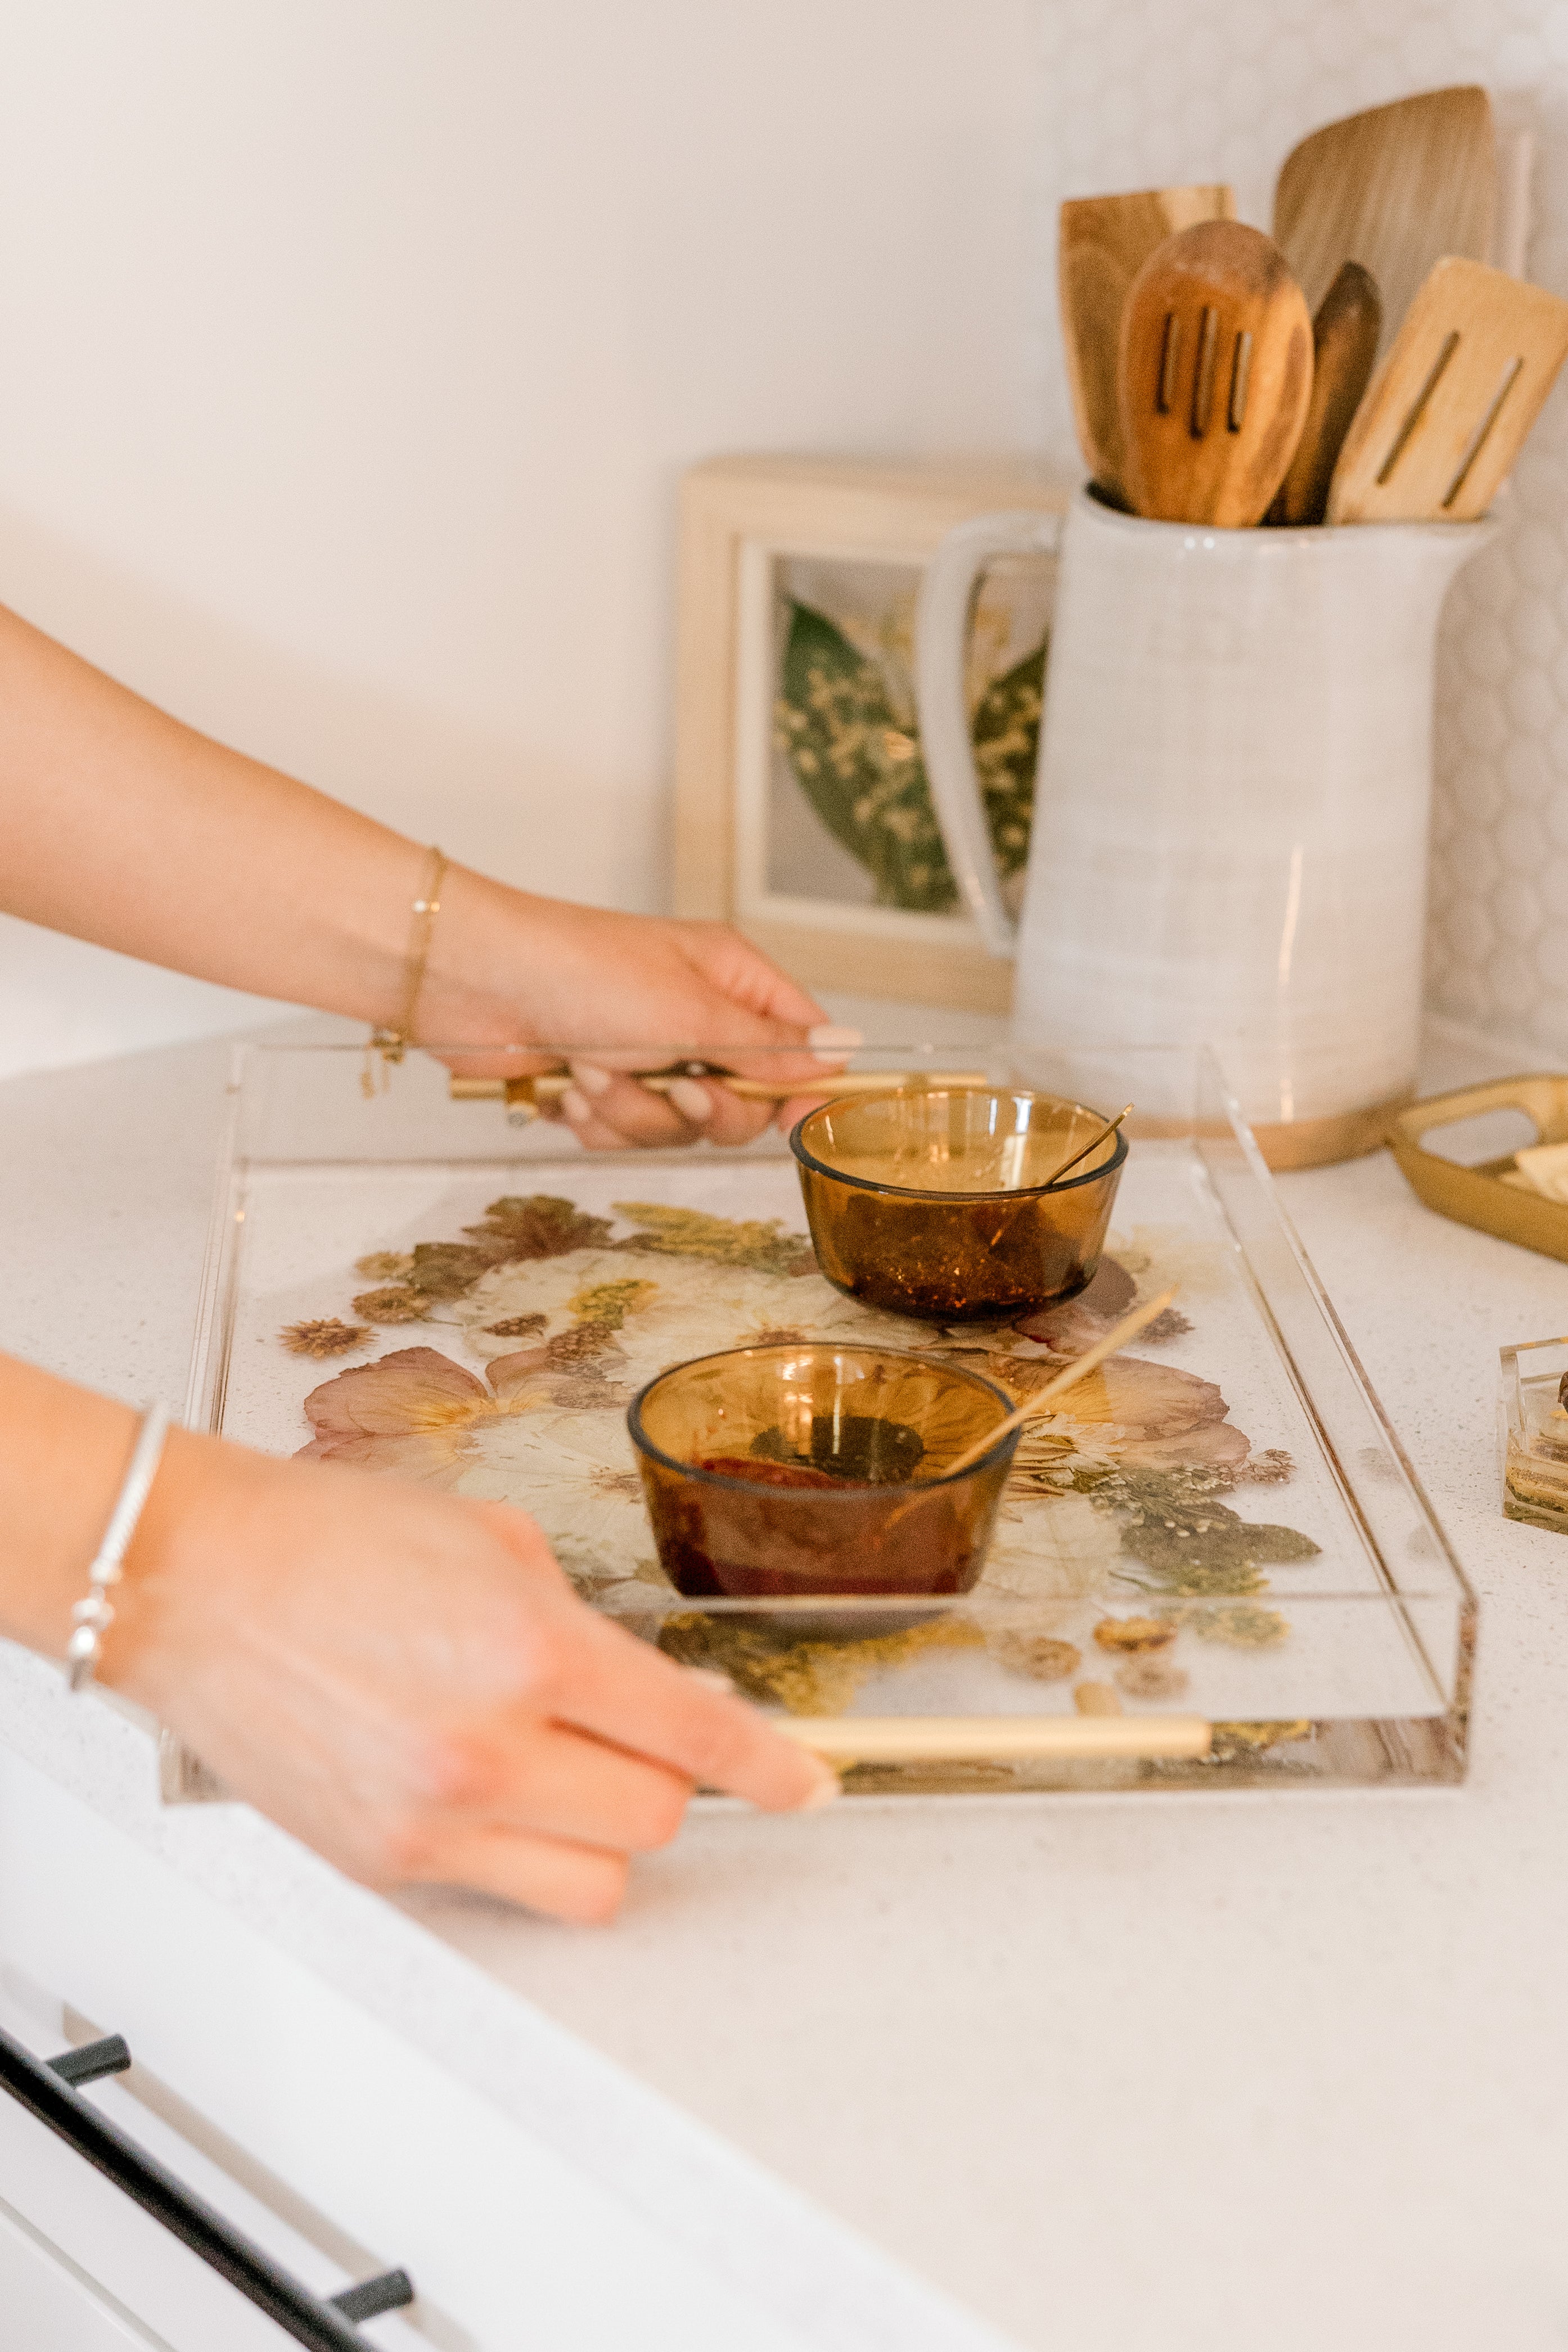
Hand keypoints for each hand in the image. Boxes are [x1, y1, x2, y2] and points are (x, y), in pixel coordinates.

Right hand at [106, 1432, 838, 1922]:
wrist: (194, 1578)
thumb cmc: (329, 1539)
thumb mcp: (494, 1542)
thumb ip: (584, 1623)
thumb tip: (656, 1692)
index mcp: (530, 1650)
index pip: (694, 1735)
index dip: (771, 1766)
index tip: (808, 1782)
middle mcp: (488, 1750)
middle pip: (658, 1819)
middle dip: (667, 1775)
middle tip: (631, 1730)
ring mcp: (433, 1821)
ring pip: (595, 1881)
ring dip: (602, 1828)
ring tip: (558, 1768)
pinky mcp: (384, 1864)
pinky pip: (504, 1890)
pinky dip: (521, 1848)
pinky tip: (482, 1783)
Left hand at [418, 875, 859, 1147]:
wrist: (473, 984)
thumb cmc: (580, 971)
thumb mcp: (692, 1011)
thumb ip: (769, 1047)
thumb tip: (845, 1050)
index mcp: (730, 979)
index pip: (802, 1042)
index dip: (806, 1089)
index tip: (798, 1124)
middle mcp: (695, 1017)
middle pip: (744, 1102)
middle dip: (705, 1108)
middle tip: (677, 1086)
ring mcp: (646, 1055)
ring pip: (679, 1126)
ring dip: (636, 1111)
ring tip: (594, 1071)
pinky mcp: (600, 1088)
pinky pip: (624, 1134)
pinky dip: (597, 1120)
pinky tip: (568, 1086)